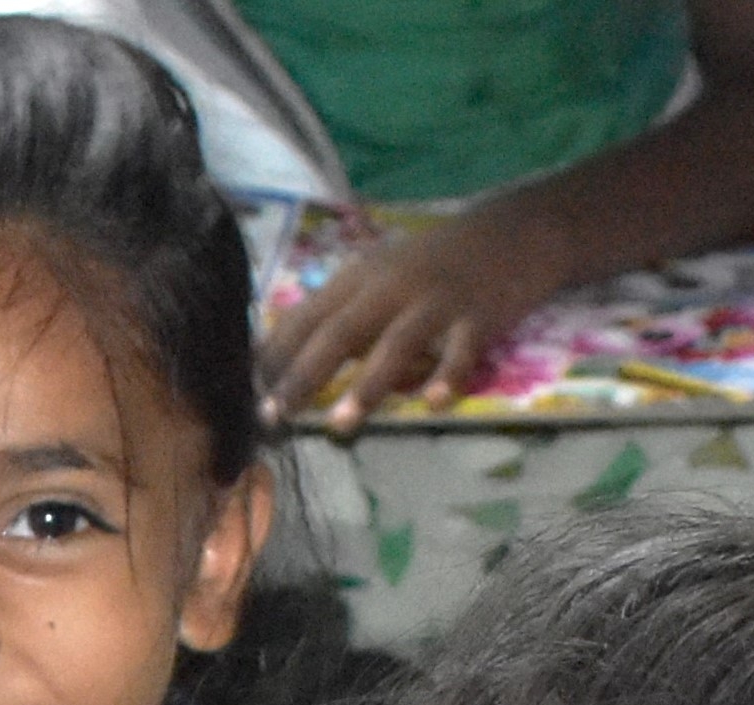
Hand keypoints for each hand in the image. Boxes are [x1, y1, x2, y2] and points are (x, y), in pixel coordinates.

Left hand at [261, 187, 583, 434]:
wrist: (512, 229)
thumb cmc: (437, 264)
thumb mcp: (382, 276)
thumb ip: (342, 312)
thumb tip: (285, 355)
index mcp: (362, 277)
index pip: (307, 316)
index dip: (274, 354)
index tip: (241, 390)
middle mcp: (392, 286)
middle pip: (340, 331)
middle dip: (304, 375)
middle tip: (275, 415)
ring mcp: (436, 300)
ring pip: (395, 343)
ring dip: (367, 385)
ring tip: (340, 425)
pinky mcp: (478, 314)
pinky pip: (461, 350)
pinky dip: (448, 375)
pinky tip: (435, 404)